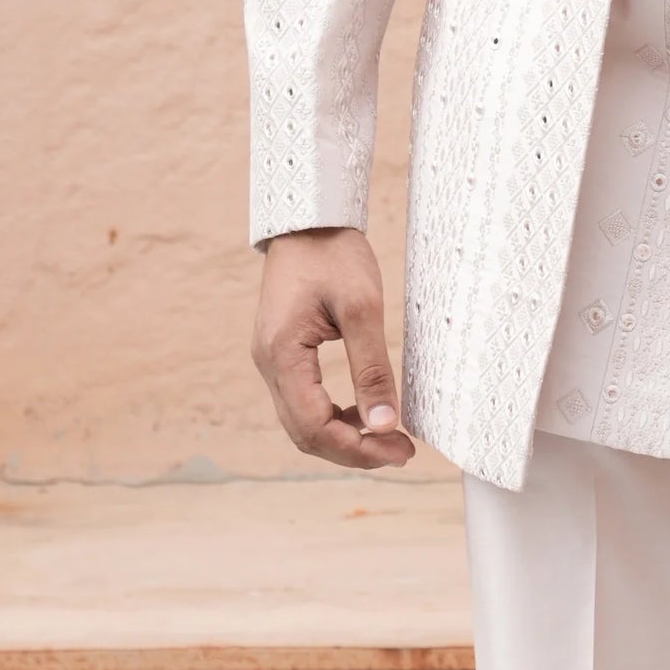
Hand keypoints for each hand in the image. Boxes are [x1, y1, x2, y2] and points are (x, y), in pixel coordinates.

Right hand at [252, 226, 414, 469]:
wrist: (308, 218)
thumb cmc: (333, 253)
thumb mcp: (362, 307)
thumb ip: (371, 368)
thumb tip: (385, 424)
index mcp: (282, 354)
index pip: (314, 427)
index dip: (357, 448)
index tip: (399, 450)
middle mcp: (268, 363)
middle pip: (305, 433)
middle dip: (353, 450)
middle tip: (400, 452)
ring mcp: (271, 359)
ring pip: (302, 422)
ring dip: (343, 436)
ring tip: (388, 437)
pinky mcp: (282, 352)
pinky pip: (303, 400)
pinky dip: (332, 415)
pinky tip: (363, 412)